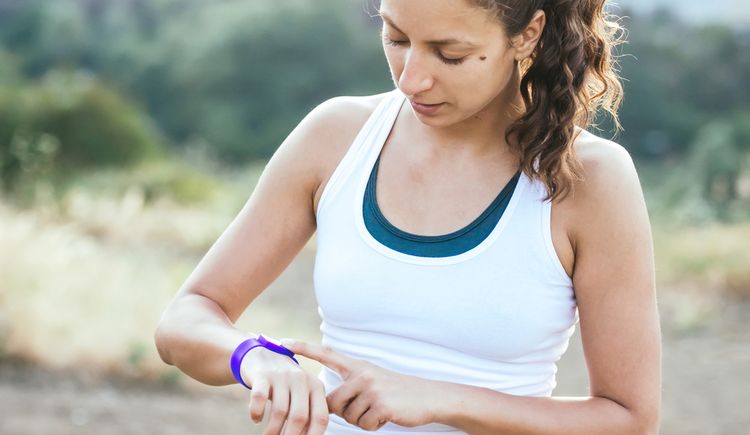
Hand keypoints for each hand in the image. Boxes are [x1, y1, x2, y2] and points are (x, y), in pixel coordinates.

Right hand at [240, 346, 328, 434]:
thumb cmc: (286, 384)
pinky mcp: (262, 375)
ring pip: (279, 411)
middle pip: (299, 416)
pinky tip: (256, 419)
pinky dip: (256, 413)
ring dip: (272, 430)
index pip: (321, 417)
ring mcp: (282, 375)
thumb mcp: (303, 394)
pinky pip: (259, 398)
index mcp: (316, 386)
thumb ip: (308, 413)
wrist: (263, 355)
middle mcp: (301, 379)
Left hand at [281, 340, 437, 430]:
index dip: (304, 348)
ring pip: (348, 416)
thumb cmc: (396, 392)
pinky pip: (363, 424)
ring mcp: (371, 388)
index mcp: (358, 366)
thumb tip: (327, 404)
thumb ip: (350, 386)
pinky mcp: (380, 404)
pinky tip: (387, 415)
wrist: (428, 397)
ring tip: (379, 409)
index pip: (326, 354)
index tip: (283, 342)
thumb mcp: (372, 380)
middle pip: (332, 401)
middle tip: (366, 407)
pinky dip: (373, 425)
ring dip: (361, 419)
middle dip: (344, 412)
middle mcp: (362, 373)